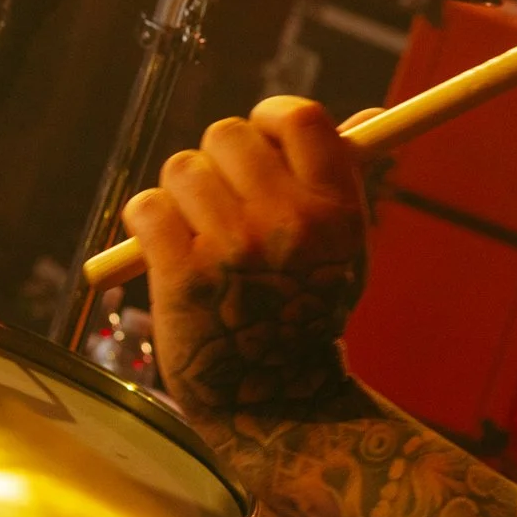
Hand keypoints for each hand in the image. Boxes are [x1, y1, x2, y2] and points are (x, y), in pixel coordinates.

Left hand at [125, 97, 370, 422]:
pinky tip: (165, 247)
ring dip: (181, 193)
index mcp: (335, 209)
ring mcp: (233, 248)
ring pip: (180, 168)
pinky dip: (148, 222)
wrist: (272, 400)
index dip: (269, 116)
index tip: (259, 134)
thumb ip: (344, 180)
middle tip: (223, 194)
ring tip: (198, 231)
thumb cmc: (307, 312)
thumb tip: (369, 117)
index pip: (300, 118)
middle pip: (228, 134)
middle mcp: (288, 223)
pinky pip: (146, 207)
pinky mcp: (182, 275)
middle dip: (217, 159)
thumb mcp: (344, 248)